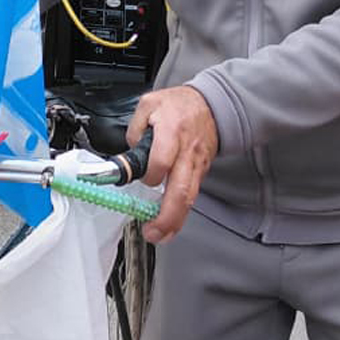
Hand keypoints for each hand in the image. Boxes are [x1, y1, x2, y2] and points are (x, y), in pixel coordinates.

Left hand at [126, 85, 217, 243]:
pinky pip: (191, 196)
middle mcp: (186, 153)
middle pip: (180, 190)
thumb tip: (128, 151)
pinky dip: (181, 214)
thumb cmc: (179, 105)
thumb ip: (134, 127)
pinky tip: (170, 224)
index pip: (162, 160)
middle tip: (153, 231)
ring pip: (189, 199)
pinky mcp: (200, 173)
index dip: (151, 174)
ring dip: (174, 221)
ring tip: (159, 235)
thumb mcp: (149, 104)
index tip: (141, 178)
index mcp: (172, 131)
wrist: (211, 105)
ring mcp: (196, 165)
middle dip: (166, 216)